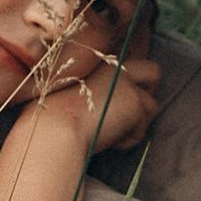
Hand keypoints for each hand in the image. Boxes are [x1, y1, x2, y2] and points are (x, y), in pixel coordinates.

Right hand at [34, 13, 162, 155]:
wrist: (53, 128)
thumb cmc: (48, 116)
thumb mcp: (64, 90)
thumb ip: (88, 88)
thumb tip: (100, 103)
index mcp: (96, 60)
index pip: (128, 62)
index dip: (129, 79)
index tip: (120, 98)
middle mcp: (115, 65)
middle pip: (153, 71)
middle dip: (149, 91)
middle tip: (132, 111)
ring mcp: (127, 82)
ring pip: (151, 106)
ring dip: (136, 123)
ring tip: (110, 132)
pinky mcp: (135, 102)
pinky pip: (142, 129)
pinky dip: (128, 140)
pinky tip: (108, 139)